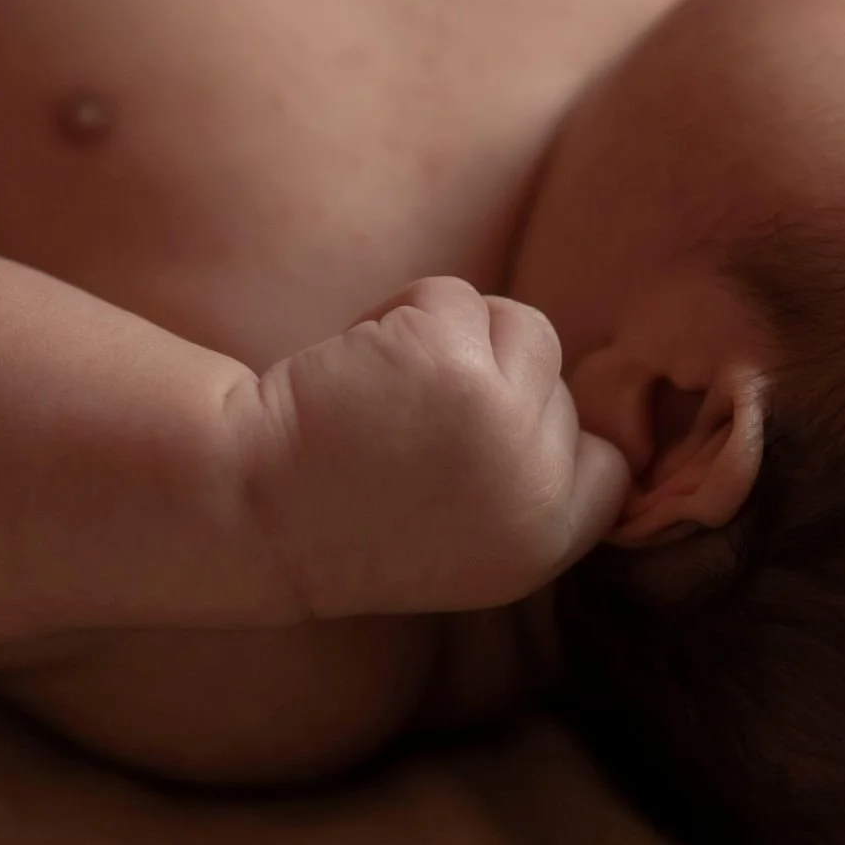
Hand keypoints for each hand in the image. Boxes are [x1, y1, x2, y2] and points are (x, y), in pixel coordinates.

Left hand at [252, 278, 630, 617]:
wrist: (237, 510)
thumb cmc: (337, 515)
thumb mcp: (462, 536)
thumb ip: (524, 486)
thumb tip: (565, 400)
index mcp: (541, 546)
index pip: (608, 468)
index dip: (553, 434)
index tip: (488, 432)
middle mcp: (538, 494)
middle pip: (557, 380)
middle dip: (489, 377)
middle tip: (405, 425)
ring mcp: (504, 426)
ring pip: (520, 326)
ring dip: (452, 335)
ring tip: (381, 391)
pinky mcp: (456, 366)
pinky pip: (454, 297)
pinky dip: (400, 312)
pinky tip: (352, 370)